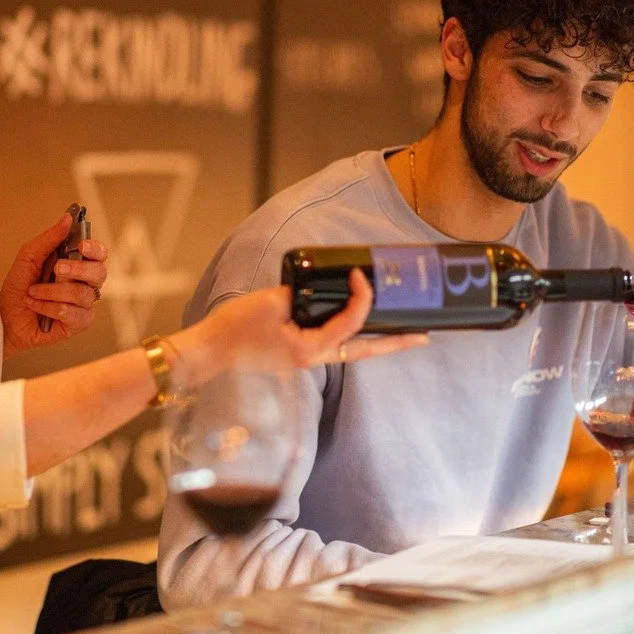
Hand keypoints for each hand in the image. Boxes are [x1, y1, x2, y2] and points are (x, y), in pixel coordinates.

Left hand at [0, 212, 107, 359]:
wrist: (4, 315)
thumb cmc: (18, 285)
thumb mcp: (29, 256)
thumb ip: (49, 238)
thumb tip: (67, 218)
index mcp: (78, 264)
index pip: (99, 254)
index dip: (95, 249)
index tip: (81, 246)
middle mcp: (85, 283)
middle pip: (99, 273)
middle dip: (78, 269)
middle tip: (57, 268)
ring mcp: (83, 304)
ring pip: (83, 294)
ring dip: (53, 291)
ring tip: (34, 292)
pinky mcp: (78, 323)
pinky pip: (75, 314)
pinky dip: (51, 308)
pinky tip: (38, 307)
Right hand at [192, 268, 427, 373]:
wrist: (210, 351)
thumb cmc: (235, 330)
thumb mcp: (270, 302)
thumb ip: (298, 292)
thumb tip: (316, 286)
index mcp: (310, 349)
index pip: (351, 323)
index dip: (362, 298)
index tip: (361, 275)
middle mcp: (314, 358)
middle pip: (364, 350)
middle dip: (395, 343)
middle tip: (423, 337)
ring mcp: (306, 358)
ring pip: (351, 349)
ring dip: (375, 341)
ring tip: (400, 333)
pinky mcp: (296, 353)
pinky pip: (332, 344)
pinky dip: (349, 334)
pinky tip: (355, 324)